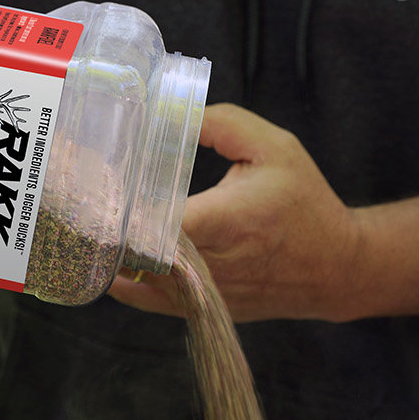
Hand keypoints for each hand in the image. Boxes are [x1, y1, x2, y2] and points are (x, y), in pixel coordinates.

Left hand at [107, 103, 366, 322]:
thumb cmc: (305, 203)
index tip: (102, 182)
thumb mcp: (275, 147)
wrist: (336, 267)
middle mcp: (211, 264)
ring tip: (96, 219)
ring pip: (134, 278)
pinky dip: (125, 276)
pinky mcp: (199, 308)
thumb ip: (221, 124)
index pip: (155, 224)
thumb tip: (168, 111)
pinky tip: (113, 251)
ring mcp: (203, 293)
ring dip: (112, 250)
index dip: (121, 206)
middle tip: (82, 195)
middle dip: (105, 224)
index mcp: (228, 220)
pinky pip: (145, 298)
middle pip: (134, 251)